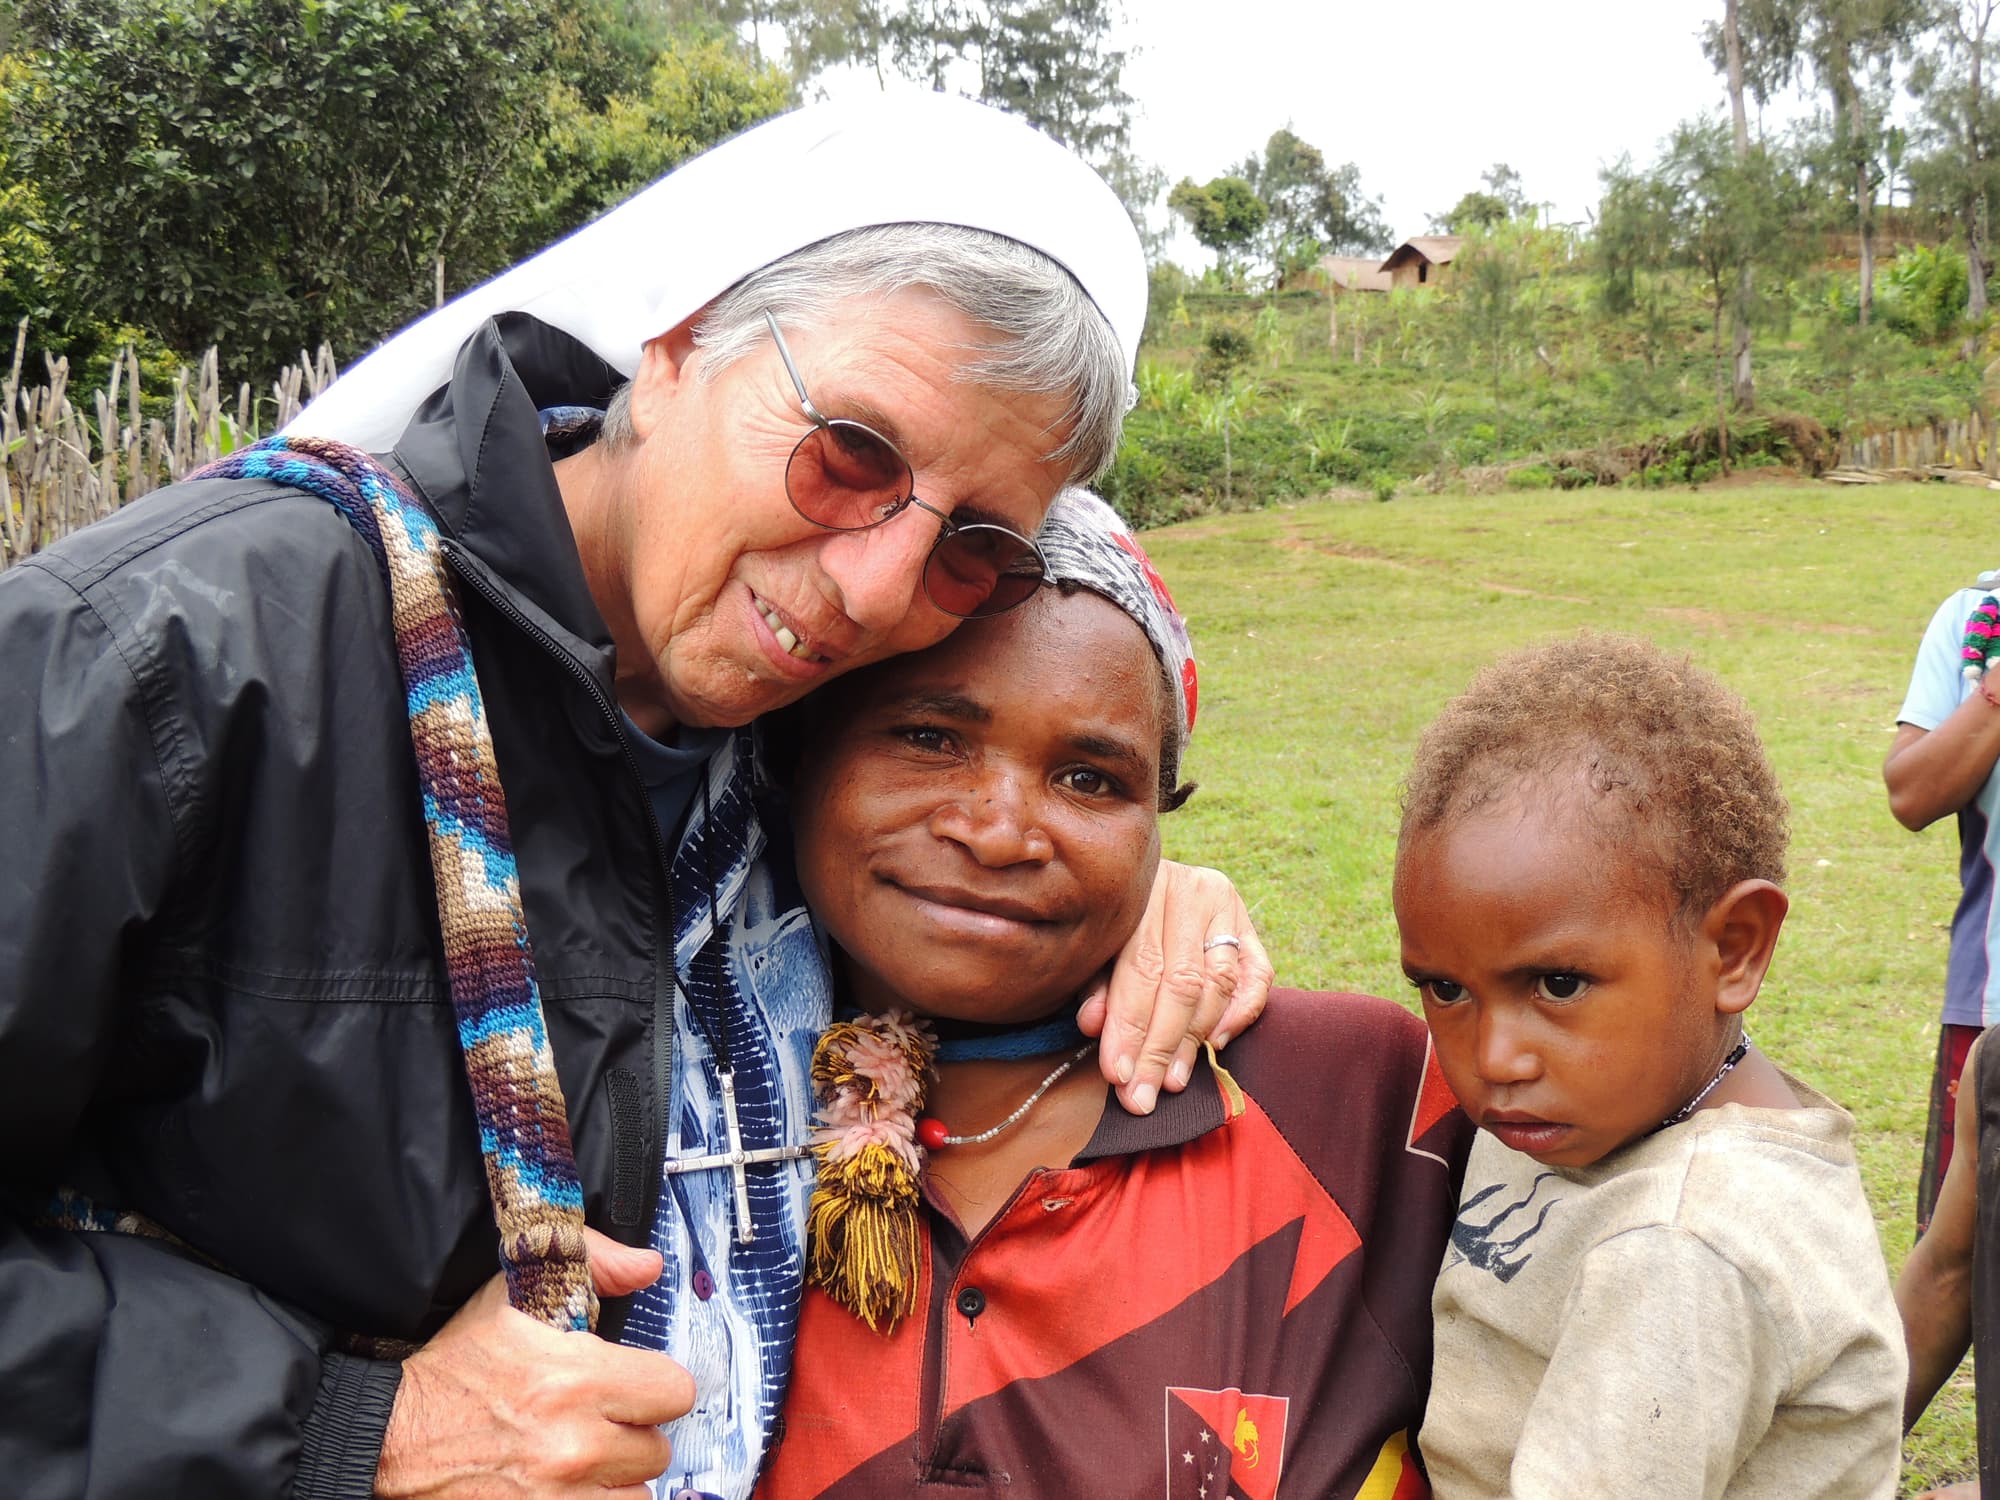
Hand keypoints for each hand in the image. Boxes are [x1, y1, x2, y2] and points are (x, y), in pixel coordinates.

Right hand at [374, 1228, 692, 1498]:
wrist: (386, 1441)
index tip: (633, 1387)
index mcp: (574, 1380)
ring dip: (614, 1479)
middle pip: (657, 1448)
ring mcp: (558, 1498)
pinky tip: (567, 1486)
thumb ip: (593, 1265)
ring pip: (637, 1495)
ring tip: (580, 1459)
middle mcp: (574, 1446)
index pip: (674, 1392)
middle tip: (596, 1423)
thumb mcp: (513, 1297)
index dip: (654, 1386)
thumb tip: (647, 1266)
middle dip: (630, 1433)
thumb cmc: (451, 1372)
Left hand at [1076, 860, 1272, 1114]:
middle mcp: (1190, 890)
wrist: (1141, 878)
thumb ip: (1097, 985)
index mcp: (1144, 889)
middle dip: (1161, 1047)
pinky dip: (1241, 1014)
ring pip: (1218, 983)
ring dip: (1194, 1040)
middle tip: (1144, 1094)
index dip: (1130, 1027)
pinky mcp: (1249, 925)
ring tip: (1173, 1080)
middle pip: (1182, 982)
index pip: (1141, 970)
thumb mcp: (1096, 947)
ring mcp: (1226, 905)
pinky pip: (1258, 976)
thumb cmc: (1111, 922)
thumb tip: (1093, 1026)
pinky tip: (1215, 1045)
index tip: (1118, 1076)